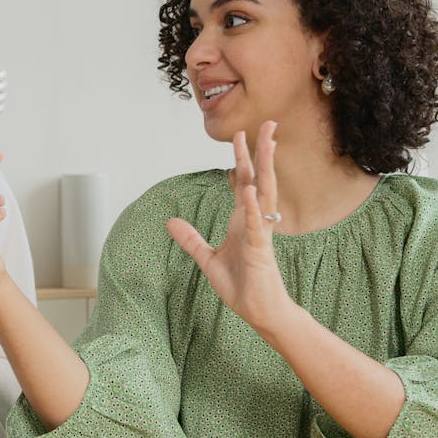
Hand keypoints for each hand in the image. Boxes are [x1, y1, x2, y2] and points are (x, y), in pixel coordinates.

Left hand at [167, 121, 292, 335]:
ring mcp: (260, 233)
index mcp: (243, 220)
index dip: (242, 158)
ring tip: (267, 143)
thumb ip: (191, 240)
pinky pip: (256, 225)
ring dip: (265, 168)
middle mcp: (254, 221)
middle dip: (262, 151)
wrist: (260, 313)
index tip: (240, 135)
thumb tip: (170, 222)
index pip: (244, 181)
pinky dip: (251, 207)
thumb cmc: (242, 286)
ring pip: (264, 193)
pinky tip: (248, 190)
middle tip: (267, 124)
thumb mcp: (207, 259)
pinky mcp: (260, 250)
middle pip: (259, 178)